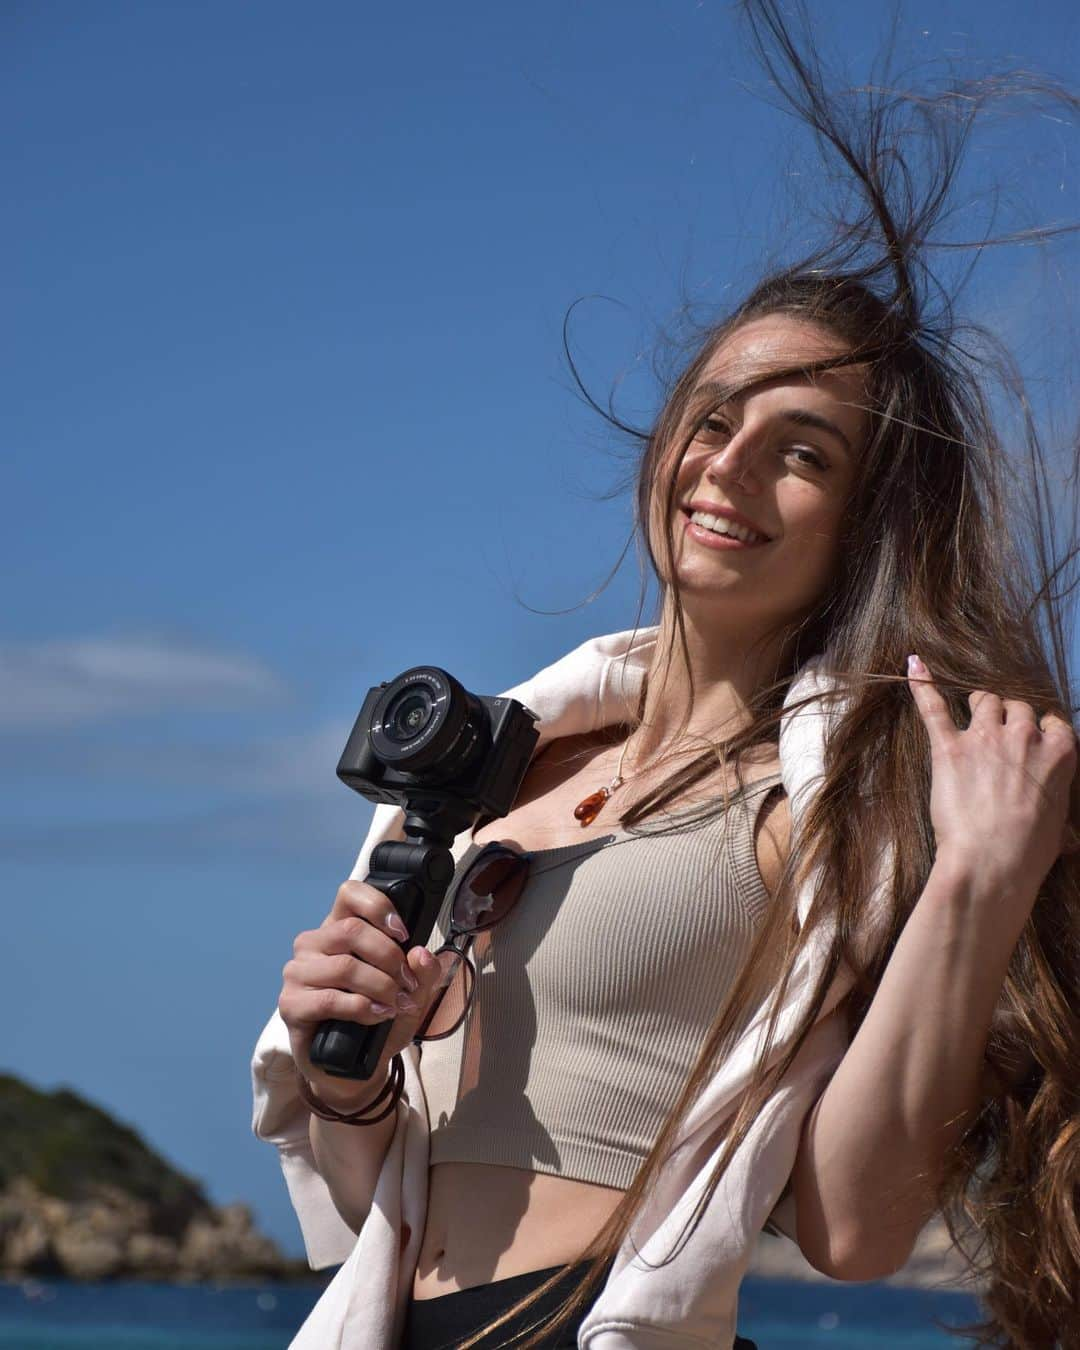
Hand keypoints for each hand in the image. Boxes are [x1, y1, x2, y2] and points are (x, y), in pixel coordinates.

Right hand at [278, 880, 450, 1111]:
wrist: (354, 1067)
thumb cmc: (378, 1018)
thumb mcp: (412, 995)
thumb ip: (423, 973)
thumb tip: (421, 955)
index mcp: (340, 929)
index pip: (350, 893)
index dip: (378, 906)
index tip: (402, 932)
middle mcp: (313, 944)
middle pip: (351, 929)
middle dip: (389, 957)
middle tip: (407, 983)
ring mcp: (297, 972)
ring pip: (345, 966)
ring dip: (380, 986)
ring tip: (396, 1004)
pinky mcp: (291, 1004)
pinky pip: (329, 999)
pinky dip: (361, 1008)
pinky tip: (378, 1016)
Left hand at [906, 654, 1077, 903]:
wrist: (991, 862)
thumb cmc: (1029, 853)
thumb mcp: (1059, 829)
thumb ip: (1057, 812)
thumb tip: (1066, 838)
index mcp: (1060, 753)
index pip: (1052, 721)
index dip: (1039, 729)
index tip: (1031, 739)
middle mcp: (1025, 737)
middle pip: (1017, 707)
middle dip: (1008, 716)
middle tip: (997, 734)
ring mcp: (986, 738)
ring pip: (985, 700)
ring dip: (980, 704)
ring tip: (972, 711)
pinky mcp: (949, 747)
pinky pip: (934, 707)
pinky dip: (922, 685)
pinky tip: (914, 666)